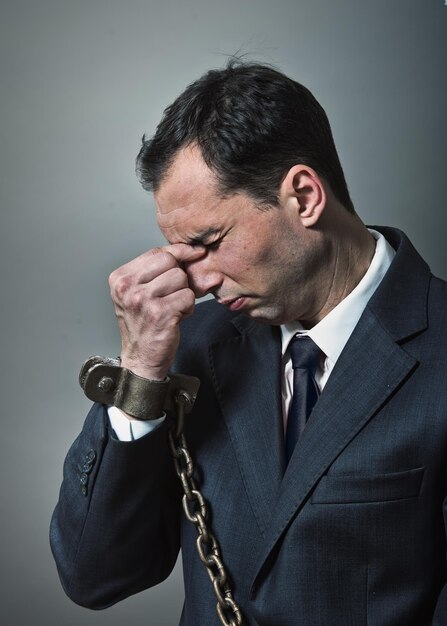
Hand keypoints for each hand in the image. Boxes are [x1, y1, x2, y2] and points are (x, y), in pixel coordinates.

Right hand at [109, 244, 205, 380]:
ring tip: (171, 309)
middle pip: (170, 263)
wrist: (141, 359)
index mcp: (120, 278)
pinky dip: (187, 308)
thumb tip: (199, 253)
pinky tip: (176, 318)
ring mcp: (142, 300)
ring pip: (181, 278)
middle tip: (171, 296)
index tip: (196, 252)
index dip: (179, 252)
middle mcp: (127, 287)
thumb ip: (166, 271)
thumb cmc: (146, 325)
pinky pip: (188, 297)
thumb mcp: (146, 293)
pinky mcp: (159, 313)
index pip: (156, 252)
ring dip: (184, 295)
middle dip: (179, 278)